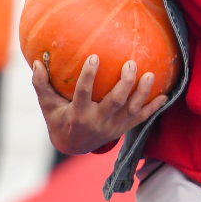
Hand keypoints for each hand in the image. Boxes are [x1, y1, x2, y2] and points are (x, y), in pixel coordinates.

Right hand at [31, 55, 167, 154]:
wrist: (73, 146)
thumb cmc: (59, 118)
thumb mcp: (47, 105)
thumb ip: (41, 84)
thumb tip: (35, 62)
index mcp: (78, 114)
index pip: (84, 93)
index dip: (89, 76)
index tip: (95, 55)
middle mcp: (98, 121)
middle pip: (115, 102)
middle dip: (125, 84)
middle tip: (131, 63)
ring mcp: (113, 126)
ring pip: (131, 110)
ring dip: (143, 93)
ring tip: (151, 74)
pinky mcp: (123, 128)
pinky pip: (141, 118)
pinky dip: (153, 108)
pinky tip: (165, 95)